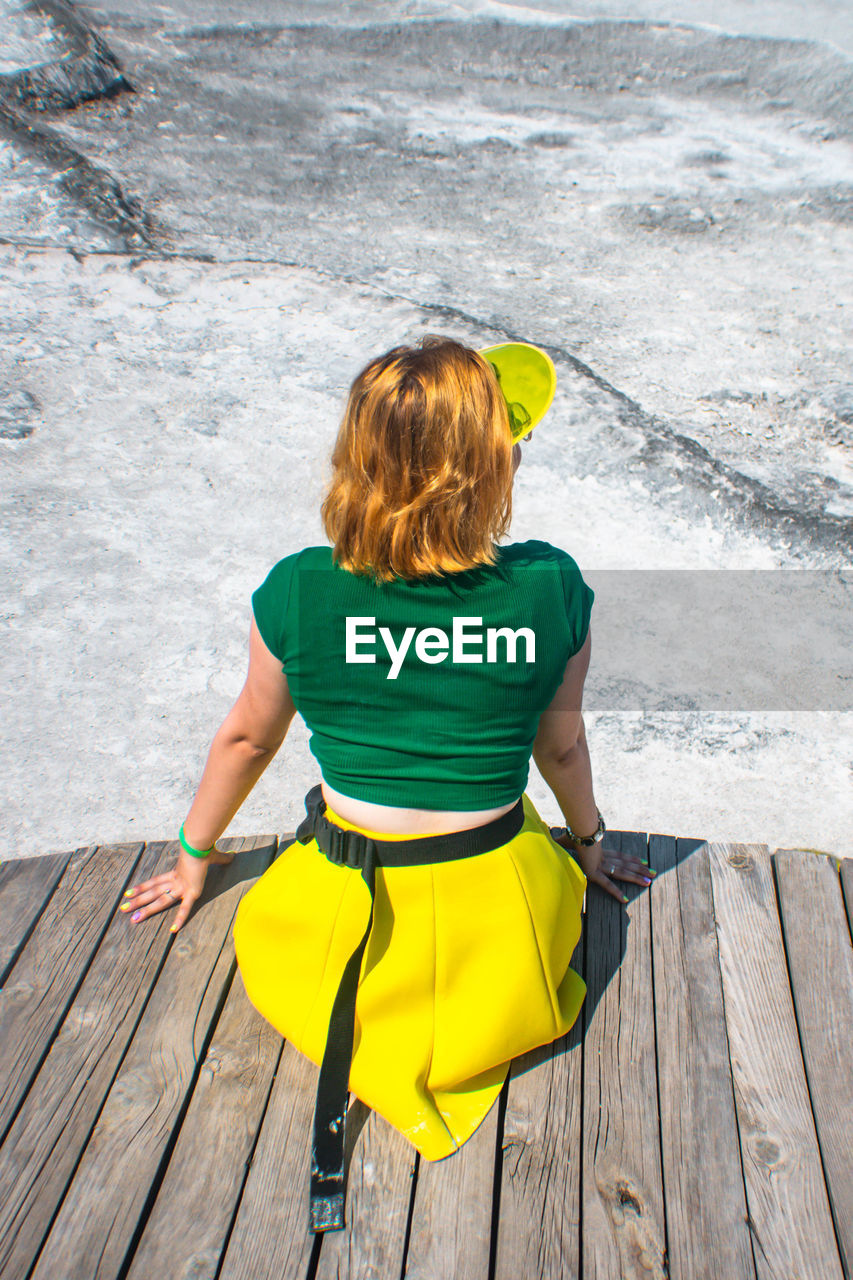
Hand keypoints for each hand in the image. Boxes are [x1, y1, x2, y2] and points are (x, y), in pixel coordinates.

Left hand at [119, 845, 234, 932]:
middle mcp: (176, 881)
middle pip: (153, 893)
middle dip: (138, 901)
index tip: (130, 892)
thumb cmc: (205, 847)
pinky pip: (185, 908)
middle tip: (123, 909)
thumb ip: (222, 859)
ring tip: (132, 918)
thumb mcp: (213, 856)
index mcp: (177, 873)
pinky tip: (173, 930)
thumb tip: (234, 856)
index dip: (143, 887)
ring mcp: (182, 887)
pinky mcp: (192, 892)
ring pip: (160, 901)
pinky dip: (180, 918)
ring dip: (145, 909)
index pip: (156, 882)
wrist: (200, 844)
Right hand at [550, 828, 654, 903]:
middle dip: (640, 869)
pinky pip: (607, 884)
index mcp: (599, 850)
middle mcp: (603, 858)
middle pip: (626, 864)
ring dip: (636, 878)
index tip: (644, 862)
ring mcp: (600, 865)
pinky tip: (625, 900)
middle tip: (654, 873)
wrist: (574, 832)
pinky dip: (616, 892)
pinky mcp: (594, 873)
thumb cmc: (570, 833)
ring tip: (649, 882)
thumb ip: (561, 840)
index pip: (620, 856)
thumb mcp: (566, 839)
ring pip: (622, 873)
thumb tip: (550, 833)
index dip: (632, 859)